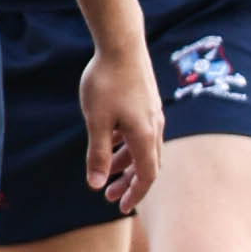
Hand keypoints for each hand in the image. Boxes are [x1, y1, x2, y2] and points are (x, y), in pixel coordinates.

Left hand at [79, 35, 163, 212]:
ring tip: (106, 173)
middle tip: (110, 197)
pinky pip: (140, 132)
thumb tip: (96, 186)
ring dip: (125, 164)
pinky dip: (127, 144)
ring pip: (142, 148)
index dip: (135, 194)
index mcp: (144, 135)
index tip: (121, 207)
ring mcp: (152, 114)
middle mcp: (154, 127)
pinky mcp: (146, 102)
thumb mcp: (96, 122)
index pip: (147, 176)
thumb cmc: (106, 82)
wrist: (121, 43)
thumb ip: (97, 154)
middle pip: (147, 165)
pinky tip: (110, 142)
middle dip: (129, 183)